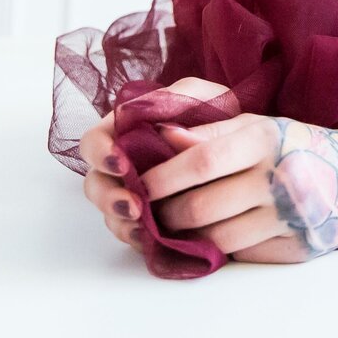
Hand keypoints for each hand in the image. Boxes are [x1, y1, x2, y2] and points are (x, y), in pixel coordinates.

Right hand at [80, 75, 232, 253]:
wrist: (243, 145)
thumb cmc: (218, 113)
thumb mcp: (204, 98)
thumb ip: (179, 105)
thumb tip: (162, 130)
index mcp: (125, 130)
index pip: (94, 141)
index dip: (99, 153)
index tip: (120, 162)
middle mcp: (122, 164)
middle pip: (95, 183)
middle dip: (108, 196)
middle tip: (133, 205)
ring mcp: (132, 193)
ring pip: (110, 213)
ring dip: (122, 222)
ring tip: (142, 228)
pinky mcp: (148, 218)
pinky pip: (133, 233)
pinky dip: (138, 237)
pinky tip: (150, 239)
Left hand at [142, 115, 337, 263]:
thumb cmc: (293, 145)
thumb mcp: (257, 125)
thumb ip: (207, 131)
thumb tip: (157, 135)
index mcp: (266, 139)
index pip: (200, 162)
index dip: (161, 177)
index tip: (138, 184)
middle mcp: (281, 178)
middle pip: (201, 208)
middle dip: (165, 214)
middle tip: (150, 213)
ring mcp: (291, 218)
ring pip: (217, 240)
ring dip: (187, 237)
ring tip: (176, 227)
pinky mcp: (297, 248)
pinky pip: (242, 256)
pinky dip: (219, 250)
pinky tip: (213, 237)